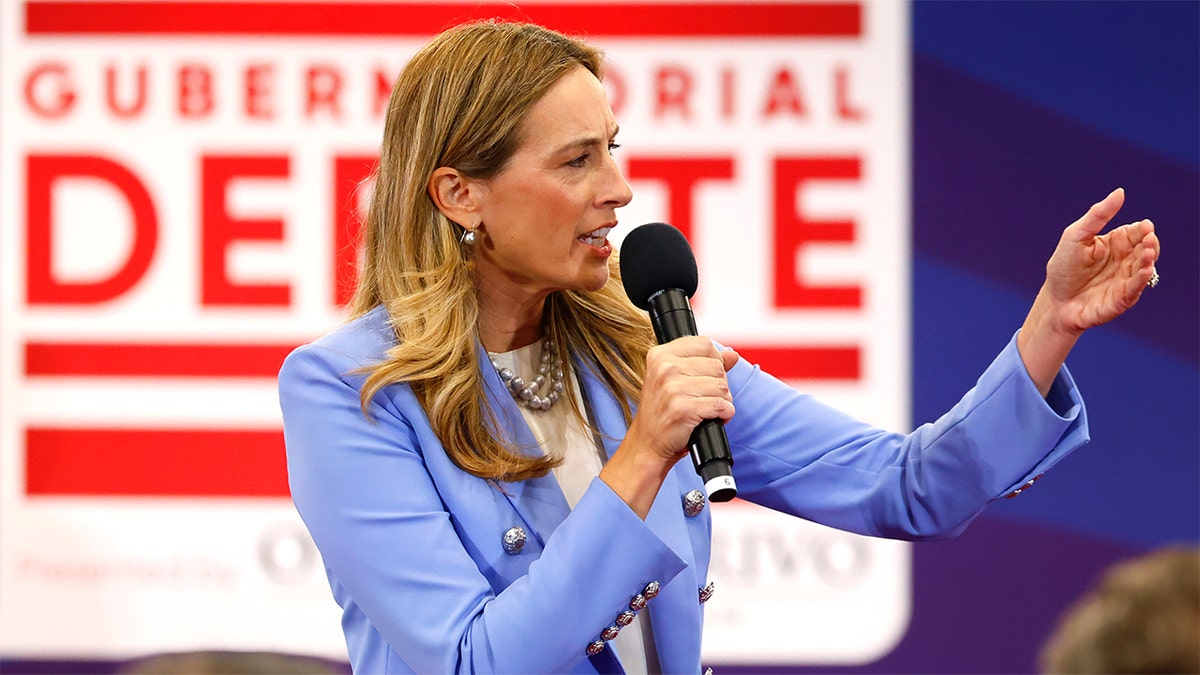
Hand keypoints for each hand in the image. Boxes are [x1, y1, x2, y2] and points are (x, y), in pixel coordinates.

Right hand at [600, 337, 738, 517]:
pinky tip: (710, 419)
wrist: (647, 444)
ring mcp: (673, 388)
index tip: (704, 377)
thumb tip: (732, 355)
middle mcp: (664, 368)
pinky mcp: (684, 409)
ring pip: (722, 387)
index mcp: (660, 355)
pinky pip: (721, 405)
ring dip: (722, 402)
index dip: (713, 362)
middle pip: (717, 366)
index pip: (704, 344)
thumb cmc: (662, 413)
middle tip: (703, 398)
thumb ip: (703, 363)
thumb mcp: (675, 380)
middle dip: (718, 385)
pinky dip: (724, 414)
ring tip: (705, 410)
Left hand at [1018, 188, 1160, 394]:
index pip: (1137, 232)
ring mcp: (1127, 279)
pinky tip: (1145, 270)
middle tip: (1147, 238)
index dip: (1143, 229)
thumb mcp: (1076, 236)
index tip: (1145, 227)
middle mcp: (1126, 259)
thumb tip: (1120, 192)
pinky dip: (1142, 279)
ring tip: (1146, 252)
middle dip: (1150, 243)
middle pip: (1146, 247)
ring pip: (1145, 266)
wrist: (1055, 301)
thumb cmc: (1064, 268)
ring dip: (1148, 259)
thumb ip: (1098, 215)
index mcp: (1116, 242)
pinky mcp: (1124, 298)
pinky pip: (1137, 287)